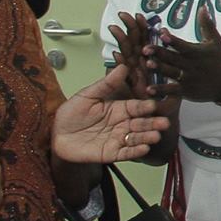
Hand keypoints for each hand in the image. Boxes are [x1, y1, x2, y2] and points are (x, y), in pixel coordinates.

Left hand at [53, 67, 171, 163]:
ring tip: (156, 136)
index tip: (153, 105)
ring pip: (137, 138)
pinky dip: (136, 151)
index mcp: (119, 109)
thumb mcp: (88, 95)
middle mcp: (122, 124)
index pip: (136, 107)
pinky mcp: (112, 153)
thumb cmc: (71, 114)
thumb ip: (106, 84)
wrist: (56, 135)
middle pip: (142, 123)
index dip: (145, 107)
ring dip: (148, 137)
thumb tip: (122, 67)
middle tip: (164, 123)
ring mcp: (118, 139)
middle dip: (153, 123)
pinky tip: (144, 148)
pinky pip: (126, 153)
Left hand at [151, 6, 220, 103]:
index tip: (162, 33)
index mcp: (197, 52)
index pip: (182, 44)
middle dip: (160, 53)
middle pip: (173, 58)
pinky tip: (149, 89)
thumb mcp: (215, 40)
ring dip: (159, 69)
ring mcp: (189, 79)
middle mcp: (192, 65)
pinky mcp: (187, 91)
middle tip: (145, 48)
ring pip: (171, 73)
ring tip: (147, 65)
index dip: (172, 39)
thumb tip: (203, 7)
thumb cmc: (220, 59)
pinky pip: (172, 91)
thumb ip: (206, 24)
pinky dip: (161, 90)